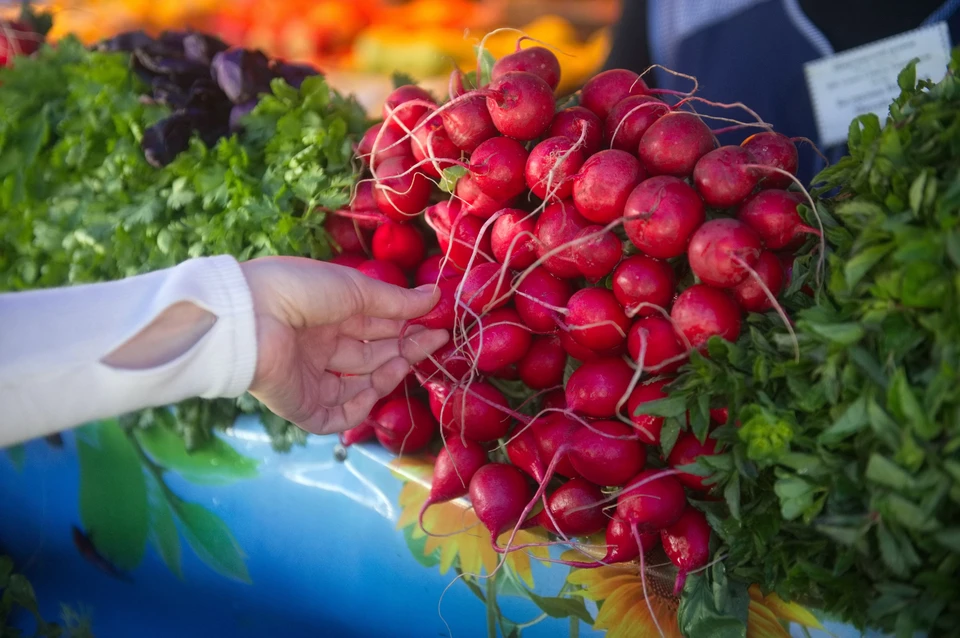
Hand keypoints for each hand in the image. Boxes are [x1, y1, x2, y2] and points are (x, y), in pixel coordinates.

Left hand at [240, 257, 447, 434]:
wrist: (250, 315)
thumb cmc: (299, 290)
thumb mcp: (355, 289)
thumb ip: (396, 301)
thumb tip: (435, 295)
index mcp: (327, 313)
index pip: (374, 325)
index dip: (406, 326)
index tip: (437, 324)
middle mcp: (319, 345)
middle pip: (370, 355)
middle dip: (404, 348)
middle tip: (436, 341)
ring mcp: (309, 376)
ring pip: (357, 385)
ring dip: (385, 375)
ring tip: (405, 361)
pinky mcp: (299, 404)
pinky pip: (333, 416)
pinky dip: (357, 409)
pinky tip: (374, 391)